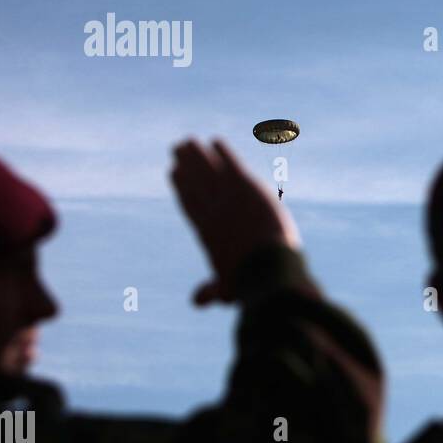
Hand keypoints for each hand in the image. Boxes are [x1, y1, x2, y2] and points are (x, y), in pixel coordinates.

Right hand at [170, 138, 300, 305]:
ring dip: (197, 154)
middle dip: (186, 166)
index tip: (174, 174)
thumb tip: (196, 302)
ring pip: (208, 170)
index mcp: (206, 231)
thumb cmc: (248, 282)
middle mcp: (213, 211)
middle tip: (177, 151)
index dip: (182, 187)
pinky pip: (231, 164)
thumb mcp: (226, 289)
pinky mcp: (246, 187)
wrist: (267, 268)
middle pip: (195, 182)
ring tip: (188, 142)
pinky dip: (222, 153)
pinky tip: (215, 141)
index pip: (190, 204)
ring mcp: (228, 197)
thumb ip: (211, 292)